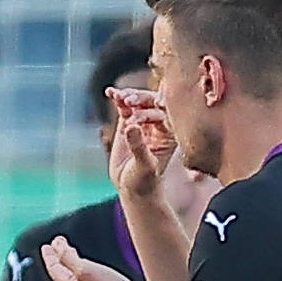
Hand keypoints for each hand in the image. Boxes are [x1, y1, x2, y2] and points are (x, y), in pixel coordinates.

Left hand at [42, 235, 145, 280]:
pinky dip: (80, 269)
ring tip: (69, 253)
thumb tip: (57, 246)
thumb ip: (69, 257)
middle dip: (58, 257)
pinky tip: (87, 269)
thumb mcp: (85, 269)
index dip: (50, 255)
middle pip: (61, 272)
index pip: (54, 268)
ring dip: (69, 262)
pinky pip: (82, 280)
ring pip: (71, 276)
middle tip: (56, 245)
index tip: (47, 245)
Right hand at [107, 86, 175, 201]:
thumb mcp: (144, 165)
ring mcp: (144, 122)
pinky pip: (124, 107)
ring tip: (118, 96)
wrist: (133, 188)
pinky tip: (110, 92)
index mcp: (171, 132)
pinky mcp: (128, 123)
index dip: (155, 109)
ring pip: (138, 102)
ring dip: (128, 96)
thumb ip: (139, 146)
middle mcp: (160, 124)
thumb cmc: (145, 180)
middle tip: (129, 101)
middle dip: (141, 99)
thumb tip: (131, 126)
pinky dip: (117, 99)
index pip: (165, 114)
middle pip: (152, 103)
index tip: (147, 107)